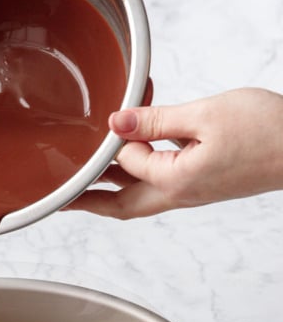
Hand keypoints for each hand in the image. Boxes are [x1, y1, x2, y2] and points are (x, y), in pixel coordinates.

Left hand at [68, 88, 282, 217]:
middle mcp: (180, 194)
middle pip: (120, 205)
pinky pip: (161, 181)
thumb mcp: (204, 116)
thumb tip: (115, 123)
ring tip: (84, 179)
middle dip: (88, 202)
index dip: (115, 138)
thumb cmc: (267, 131)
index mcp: (176, 182)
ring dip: (110, 187)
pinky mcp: (203, 182)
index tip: (110, 116)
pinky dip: (141, 169)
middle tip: (60, 199)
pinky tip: (135, 152)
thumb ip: (156, 121)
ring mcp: (192, 191)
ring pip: (138, 195)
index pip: (125, 162)